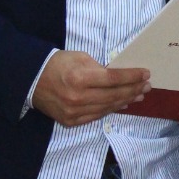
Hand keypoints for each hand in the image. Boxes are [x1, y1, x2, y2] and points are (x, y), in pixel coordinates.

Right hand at [31, 51, 149, 126]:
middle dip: (133, 90)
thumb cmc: (58, 64)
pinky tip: (122, 104)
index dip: (132, 77)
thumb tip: (121, 78)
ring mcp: (74, 112)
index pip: (113, 79)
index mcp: (80, 78)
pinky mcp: (71, 121)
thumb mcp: (80, 58)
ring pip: (107, 108)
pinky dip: (111, 109)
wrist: (31, 80)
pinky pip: (97, 116)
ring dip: (125, 101)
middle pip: (114, 95)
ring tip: (138, 95)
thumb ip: (101, 69)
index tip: (146, 74)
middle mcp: (78, 97)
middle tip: (147, 86)